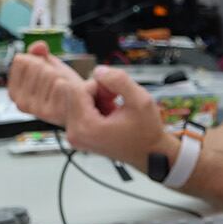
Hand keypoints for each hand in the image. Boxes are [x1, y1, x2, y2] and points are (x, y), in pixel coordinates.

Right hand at [6, 42, 81, 125]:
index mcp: (14, 91)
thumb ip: (38, 53)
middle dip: (50, 68)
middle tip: (57, 80)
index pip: (21, 60)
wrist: (80, 105)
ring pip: (49, 74)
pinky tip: (69, 92)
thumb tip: (40, 46)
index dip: (37, 60)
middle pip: (36, 66)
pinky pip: (61, 85)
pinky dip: (68, 84)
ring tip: (64, 87)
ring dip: (60, 75)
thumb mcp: (46, 66)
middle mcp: (21, 103)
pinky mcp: (52, 113)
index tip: (45, 71)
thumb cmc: (61, 86)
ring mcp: (35, 109)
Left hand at [59, 66, 177, 169]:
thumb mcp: (141, 100)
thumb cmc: (146, 133)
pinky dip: (93, 106)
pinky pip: (78, 109)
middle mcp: (74, 134)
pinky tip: (109, 113)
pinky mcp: (78, 135)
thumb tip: (99, 70)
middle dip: (95, 91)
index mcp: (86, 127)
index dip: (97, 84)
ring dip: (95, 98)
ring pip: (75, 100)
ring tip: (114, 107)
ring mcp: (74, 136)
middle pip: (73, 94)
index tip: (115, 93)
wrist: (149, 153)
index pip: (77, 89)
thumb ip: (119, 80)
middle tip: (115, 100)